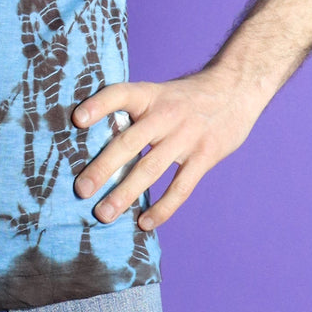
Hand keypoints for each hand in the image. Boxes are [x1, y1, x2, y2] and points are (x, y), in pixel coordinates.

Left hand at [72, 71, 258, 230]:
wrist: (234, 89)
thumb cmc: (184, 96)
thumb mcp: (158, 92)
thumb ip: (132, 112)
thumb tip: (92, 138)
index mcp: (149, 95)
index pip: (119, 94)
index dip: (98, 105)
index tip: (76, 120)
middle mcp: (165, 114)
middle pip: (129, 142)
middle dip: (103, 168)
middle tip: (81, 190)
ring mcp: (186, 136)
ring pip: (150, 169)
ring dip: (125, 194)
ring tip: (103, 214)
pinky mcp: (205, 156)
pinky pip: (180, 187)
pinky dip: (162, 208)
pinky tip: (144, 223)